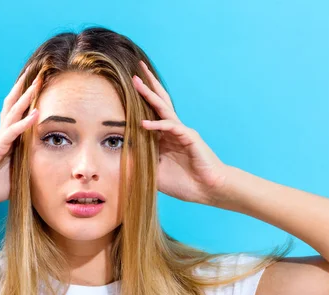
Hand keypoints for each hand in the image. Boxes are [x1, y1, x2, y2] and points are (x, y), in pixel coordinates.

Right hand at [0, 66, 40, 207]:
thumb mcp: (14, 177)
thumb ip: (27, 169)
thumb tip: (44, 172)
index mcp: (6, 141)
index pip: (18, 116)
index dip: (27, 102)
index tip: (39, 88)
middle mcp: (2, 136)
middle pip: (15, 107)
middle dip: (27, 91)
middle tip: (39, 75)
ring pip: (13, 113)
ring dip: (26, 98)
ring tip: (37, 83)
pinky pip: (12, 132)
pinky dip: (24, 123)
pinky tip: (35, 114)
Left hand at [133, 60, 230, 205]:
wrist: (207, 189)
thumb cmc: (185, 183)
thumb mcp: (155, 173)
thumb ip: (141, 164)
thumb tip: (121, 160)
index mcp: (165, 138)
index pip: (151, 115)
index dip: (140, 102)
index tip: (125, 89)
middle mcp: (173, 131)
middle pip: (159, 103)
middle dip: (147, 87)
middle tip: (135, 72)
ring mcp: (182, 132)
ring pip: (164, 109)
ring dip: (150, 95)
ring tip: (137, 82)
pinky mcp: (190, 137)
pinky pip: (171, 127)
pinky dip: (157, 125)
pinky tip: (144, 123)